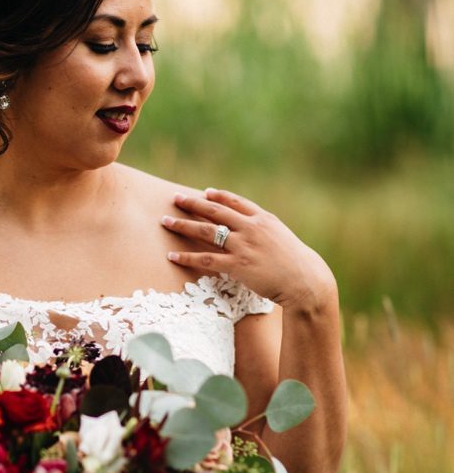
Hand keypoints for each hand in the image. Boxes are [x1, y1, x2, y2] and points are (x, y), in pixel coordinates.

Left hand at [162, 187, 335, 309]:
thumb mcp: (281, 238)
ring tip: (165, 222)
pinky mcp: (237, 265)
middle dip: (192, 204)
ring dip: (183, 225)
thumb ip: (264, 230)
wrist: (305, 281)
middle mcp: (252, 228)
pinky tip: (172, 256)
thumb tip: (249, 228)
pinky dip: (186, 257)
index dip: (219, 196)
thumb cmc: (295, 262)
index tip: (205, 192)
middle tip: (175, 199)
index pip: (236, 202)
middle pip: (215, 211)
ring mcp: (243, 245)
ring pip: (206, 231)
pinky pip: (205, 259)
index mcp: (264, 219)